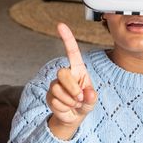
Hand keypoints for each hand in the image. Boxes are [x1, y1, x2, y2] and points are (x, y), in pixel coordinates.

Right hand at [46, 22, 97, 138]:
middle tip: (80, 99)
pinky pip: (56, 101)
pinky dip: (65, 108)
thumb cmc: (85, 103)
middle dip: (72, 88)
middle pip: (62, 73)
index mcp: (78, 70)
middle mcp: (65, 74)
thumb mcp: (92, 100)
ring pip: (58, 90)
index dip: (67, 38)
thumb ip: (92, 97)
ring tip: (75, 104)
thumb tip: (88, 93)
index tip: (60, 25)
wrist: (74, 117)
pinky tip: (67, 108)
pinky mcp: (49, 96)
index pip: (72, 52)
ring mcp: (55, 84)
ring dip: (70, 101)